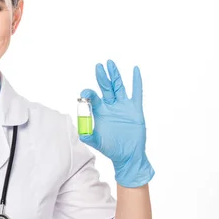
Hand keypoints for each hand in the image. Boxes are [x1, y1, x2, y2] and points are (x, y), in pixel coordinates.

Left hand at [79, 60, 154, 187]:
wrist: (127, 155)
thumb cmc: (111, 148)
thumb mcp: (97, 142)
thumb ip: (89, 136)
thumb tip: (82, 133)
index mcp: (100, 111)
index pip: (93, 97)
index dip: (88, 93)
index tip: (85, 94)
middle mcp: (110, 106)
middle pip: (105, 87)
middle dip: (102, 77)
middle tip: (99, 65)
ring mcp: (123, 106)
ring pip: (118, 86)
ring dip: (115, 75)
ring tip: (110, 63)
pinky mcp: (134, 109)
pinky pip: (136, 92)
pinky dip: (136, 81)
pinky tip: (135, 70)